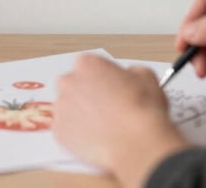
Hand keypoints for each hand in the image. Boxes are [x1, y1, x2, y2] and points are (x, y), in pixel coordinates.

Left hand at [54, 53, 188, 186]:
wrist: (136, 142)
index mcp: (87, 63)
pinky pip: (65, 131)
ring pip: (67, 109)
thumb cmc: (141, 110)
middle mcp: (69, 82)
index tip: (107, 88)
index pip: (88, 66)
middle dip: (85, 94)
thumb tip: (129, 77)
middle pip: (72, 85)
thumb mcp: (145, 76)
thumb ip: (131, 72)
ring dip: (79, 115)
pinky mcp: (59, 133)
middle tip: (102, 107)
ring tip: (100, 126)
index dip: (100, 78)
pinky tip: (94, 139)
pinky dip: (76, 135)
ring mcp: (62, 108)